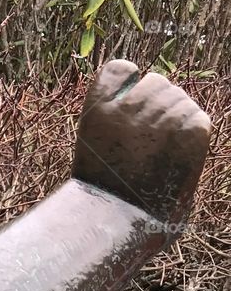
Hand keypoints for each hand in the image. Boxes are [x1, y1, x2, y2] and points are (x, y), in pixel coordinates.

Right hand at [73, 59, 210, 231]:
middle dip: (155, 107)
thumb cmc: (103, 190)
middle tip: (144, 146)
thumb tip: (147, 85)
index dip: (127, 85)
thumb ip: (116, 113)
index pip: (122, 69)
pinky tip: (177, 156)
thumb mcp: (94, 141)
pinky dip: (191, 132)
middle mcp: (129, 104)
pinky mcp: (191, 129)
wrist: (121, 221)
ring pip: (179, 97)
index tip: (123, 113)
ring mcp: (162, 116)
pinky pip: (196, 115)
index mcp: (99, 106)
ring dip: (174, 119)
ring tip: (159, 154)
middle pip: (156, 82)